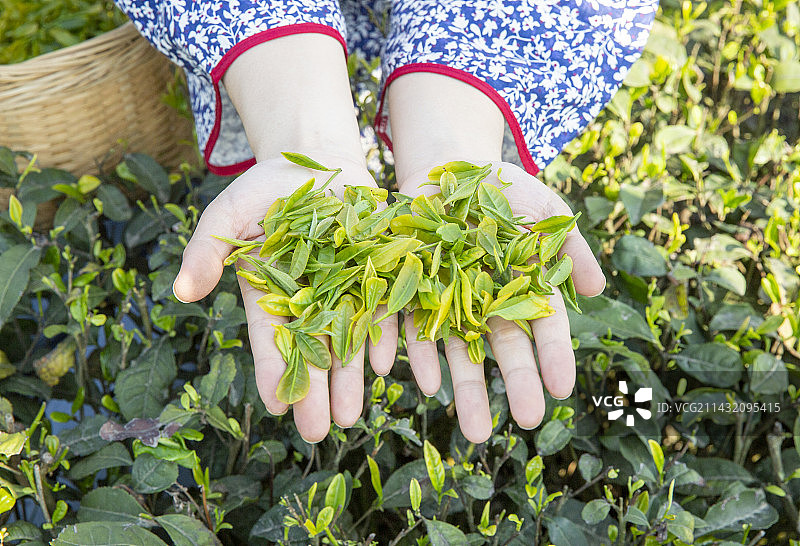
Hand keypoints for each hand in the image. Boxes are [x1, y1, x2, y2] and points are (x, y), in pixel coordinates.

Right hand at [172, 155, 397, 441]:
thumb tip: (180, 293)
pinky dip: (383, 337)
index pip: (270, 339)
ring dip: (350, 379)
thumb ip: (206, 251)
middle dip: (315, 392)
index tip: (274, 407)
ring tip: (352, 417)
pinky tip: (385, 366)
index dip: (273, 371)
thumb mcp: (228, 213)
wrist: (318, 160)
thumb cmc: (266, 187)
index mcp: (269, 293)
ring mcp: (344, 291)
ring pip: (347, 342)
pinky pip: (381, 311)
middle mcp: (308, 300)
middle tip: (318, 432)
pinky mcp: (376, 275)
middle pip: (312, 352)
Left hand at [395, 162, 604, 442]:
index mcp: (524, 286)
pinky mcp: (411, 292)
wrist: (445, 166)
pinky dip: (418, 353)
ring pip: (458, 352)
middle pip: (503, 348)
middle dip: (516, 384)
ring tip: (475, 431)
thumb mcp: (544, 209)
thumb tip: (596, 289)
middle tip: (528, 422)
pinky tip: (425, 382)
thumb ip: (569, 247)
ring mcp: (449, 300)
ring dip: (466, 390)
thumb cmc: (503, 187)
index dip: (554, 355)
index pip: (544, 326)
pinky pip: (413, 327)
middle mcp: (488, 302)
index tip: (563, 388)